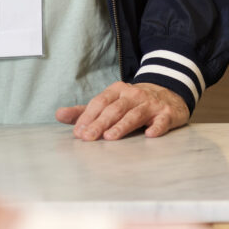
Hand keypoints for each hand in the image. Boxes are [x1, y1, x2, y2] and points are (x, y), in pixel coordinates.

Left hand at [57, 81, 190, 140]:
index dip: (88, 116)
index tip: (78, 132)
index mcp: (117, 91)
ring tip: (110, 137)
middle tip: (88, 138)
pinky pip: (162, 120)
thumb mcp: (109, 102)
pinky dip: (156, 127)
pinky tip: (149, 134)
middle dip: (100, 123)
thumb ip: (85, 111)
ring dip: (122, 125)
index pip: (100, 102)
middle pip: (115, 109)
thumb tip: (59, 115)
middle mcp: (134, 95)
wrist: (169, 94)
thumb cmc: (132, 103)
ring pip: (135, 114)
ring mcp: (151, 104)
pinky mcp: (167, 114)